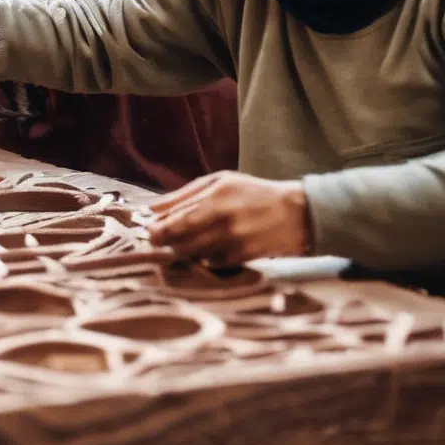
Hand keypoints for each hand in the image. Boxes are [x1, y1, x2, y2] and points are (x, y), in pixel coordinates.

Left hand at [148, 171, 311, 265]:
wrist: (296, 213)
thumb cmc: (252, 193)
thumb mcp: (220, 182)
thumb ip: (184, 195)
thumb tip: (150, 208)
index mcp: (215, 195)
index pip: (175, 219)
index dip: (157, 229)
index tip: (148, 232)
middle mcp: (223, 219)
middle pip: (180, 241)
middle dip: (165, 243)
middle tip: (158, 241)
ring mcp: (233, 240)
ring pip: (193, 254)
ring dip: (183, 251)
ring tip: (185, 242)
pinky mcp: (242, 258)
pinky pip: (210, 263)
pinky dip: (205, 258)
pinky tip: (210, 248)